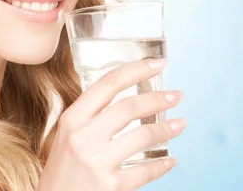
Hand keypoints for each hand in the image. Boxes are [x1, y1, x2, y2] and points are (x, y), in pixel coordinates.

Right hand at [38, 58, 185, 190]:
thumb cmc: (62, 168)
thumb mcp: (66, 134)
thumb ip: (90, 114)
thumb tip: (126, 94)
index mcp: (73, 118)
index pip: (109, 84)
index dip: (137, 70)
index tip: (158, 64)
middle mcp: (84, 137)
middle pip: (130, 107)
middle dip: (159, 98)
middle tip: (176, 96)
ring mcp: (98, 162)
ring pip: (143, 136)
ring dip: (167, 128)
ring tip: (180, 124)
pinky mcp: (111, 186)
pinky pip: (145, 171)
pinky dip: (162, 165)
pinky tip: (170, 160)